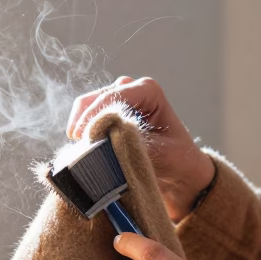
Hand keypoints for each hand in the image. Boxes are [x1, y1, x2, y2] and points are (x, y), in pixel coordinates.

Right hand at [65, 76, 214, 220]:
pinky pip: (87, 118)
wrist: (180, 170)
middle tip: (80, 147)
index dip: (94, 115)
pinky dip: (84, 132)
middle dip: (85, 122)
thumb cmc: (176, 159)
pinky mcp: (109, 113)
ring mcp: (118, 99)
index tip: (81, 136)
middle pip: (95, 99)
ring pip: (86, 107)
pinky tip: (85, 148)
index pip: (112, 96)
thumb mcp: (158, 152)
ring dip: (82, 128)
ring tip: (83, 150)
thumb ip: (131, 143)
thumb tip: (103, 142)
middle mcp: (131, 89)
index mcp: (148, 90)